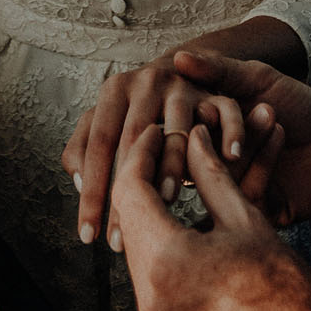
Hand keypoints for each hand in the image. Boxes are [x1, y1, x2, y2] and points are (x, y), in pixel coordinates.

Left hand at [61, 55, 245, 248]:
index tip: (89, 234)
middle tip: (125, 237)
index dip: (93, 191)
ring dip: (173, 164)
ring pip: (178, 128)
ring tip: (166, 201)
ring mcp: (183, 87)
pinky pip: (227, 112)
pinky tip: (229, 160)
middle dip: (129, 190)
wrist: (178, 73)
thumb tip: (79, 183)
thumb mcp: (102, 120)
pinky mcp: (214, 93)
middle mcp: (148, 82)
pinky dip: (231, 133)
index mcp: (115, 90)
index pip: (100, 144)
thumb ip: (82, 148)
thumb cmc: (133, 111)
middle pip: (135, 138)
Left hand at [113, 121, 310, 310]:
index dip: (142, 156)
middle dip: (149, 199)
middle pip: (133, 234)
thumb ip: (210, 173)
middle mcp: (151, 306)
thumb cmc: (285, 288)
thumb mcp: (246, 219)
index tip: (156, 137)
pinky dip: (172, 287)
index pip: (130, 193)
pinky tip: (199, 272)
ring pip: (143, 275)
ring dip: (159, 243)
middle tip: (171, 172)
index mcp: (166, 262)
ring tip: (188, 222)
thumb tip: (194, 137)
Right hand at [176, 50, 310, 224]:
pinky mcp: (257, 210)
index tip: (204, 109)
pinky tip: (279, 132)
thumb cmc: (298, 102)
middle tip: (226, 122)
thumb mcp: (258, 79)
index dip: (188, 124)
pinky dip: (262, 163)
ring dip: (244, 144)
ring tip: (269, 114)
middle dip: (209, 142)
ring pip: (220, 178)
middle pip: (194, 161)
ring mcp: (236, 189)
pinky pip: (247, 195)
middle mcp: (216, 163)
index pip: (182, 133)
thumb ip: (219, 71)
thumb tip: (178, 58)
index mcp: (208, 132)